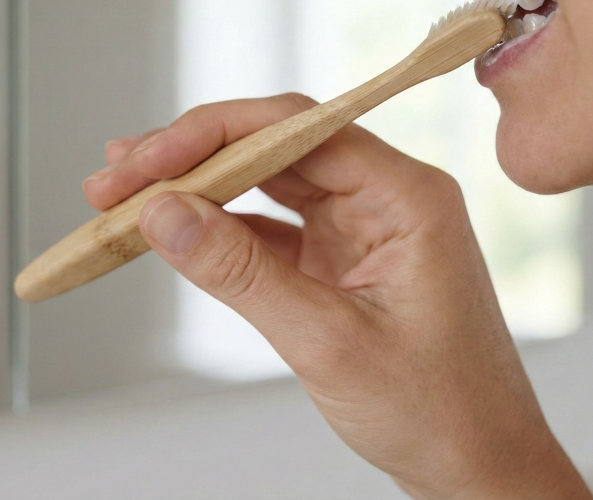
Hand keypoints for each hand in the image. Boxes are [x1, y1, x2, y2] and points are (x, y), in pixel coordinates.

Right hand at [85, 94, 592, 499]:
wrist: (477, 468)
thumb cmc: (438, 411)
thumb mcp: (327, 342)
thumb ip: (241, 273)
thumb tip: (162, 214)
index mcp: (404, 194)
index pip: (295, 128)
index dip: (211, 135)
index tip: (145, 159)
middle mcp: (382, 195)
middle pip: (271, 146)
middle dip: (188, 159)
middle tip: (115, 177)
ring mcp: (358, 225)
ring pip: (262, 182)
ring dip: (195, 189)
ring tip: (125, 198)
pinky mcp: (337, 257)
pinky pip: (266, 227)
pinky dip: (216, 229)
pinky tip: (172, 232)